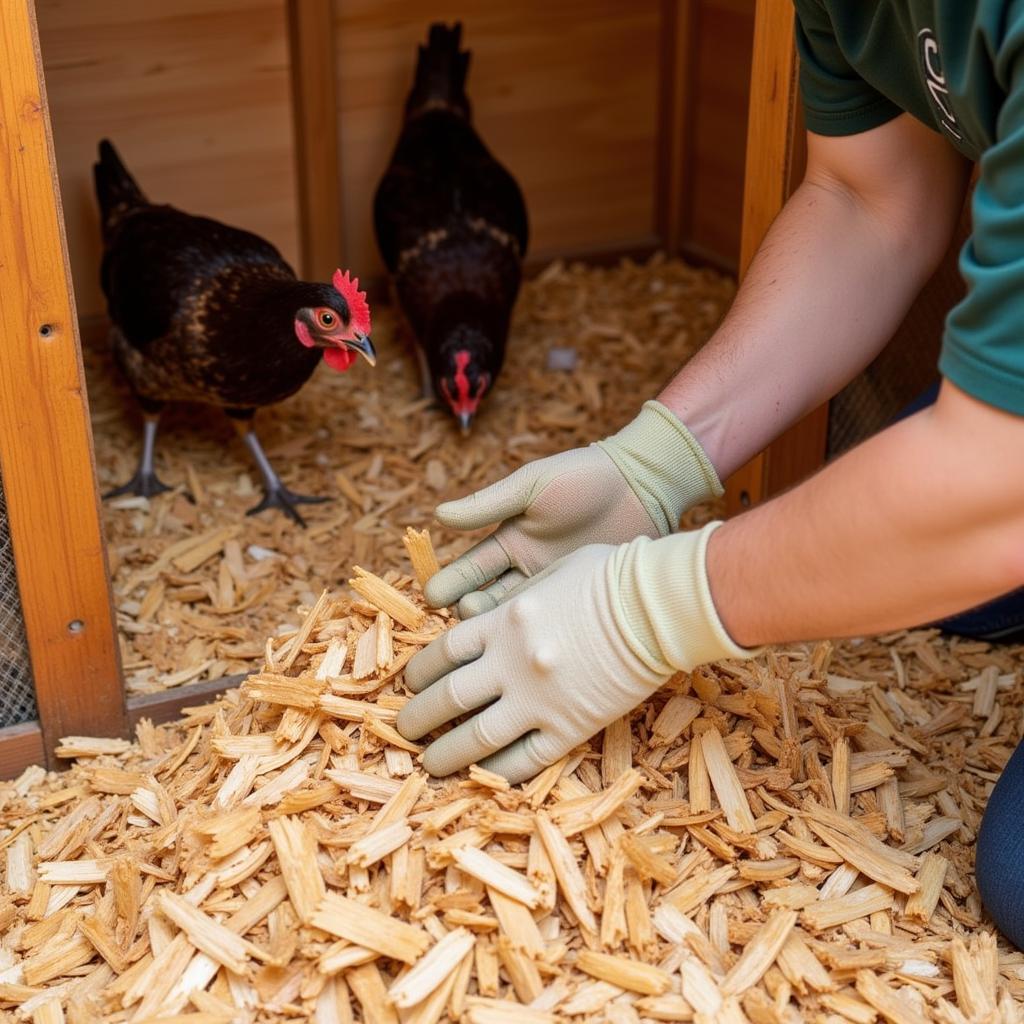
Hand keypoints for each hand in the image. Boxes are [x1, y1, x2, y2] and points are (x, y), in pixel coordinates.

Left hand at [398, 524, 752, 782]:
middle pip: (447, 698)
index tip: (409, 686)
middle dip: (417, 718)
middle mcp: (509, 663)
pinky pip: (524, 759)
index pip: (442, 653)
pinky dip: (496, 772)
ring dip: (444, 754)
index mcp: (502, 621)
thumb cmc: (611, 575)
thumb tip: (495, 613)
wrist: (658, 605)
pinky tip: (480, 777)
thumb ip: (516, 598)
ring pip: (475, 737)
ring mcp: (537, 699)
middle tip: (403, 731)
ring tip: (428, 765)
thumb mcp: (550, 574)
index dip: (418, 673)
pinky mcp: (569, 727)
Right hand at [425, 401, 721, 617]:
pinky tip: (530, 646)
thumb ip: (489, 505)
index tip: (432, 595)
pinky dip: (539, 636)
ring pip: (518, 620)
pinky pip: (556, 626)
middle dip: (470, 611)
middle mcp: (528, 571)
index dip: (450, 582)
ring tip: (491, 632)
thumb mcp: (531, 486)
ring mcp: (556, 590)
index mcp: (510, 541)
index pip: (470, 569)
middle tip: (463, 615)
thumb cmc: (584, 477)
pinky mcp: (584, 604)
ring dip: (501, 628)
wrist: (644, 484)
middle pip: (488, 602)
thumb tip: (438, 515)